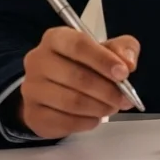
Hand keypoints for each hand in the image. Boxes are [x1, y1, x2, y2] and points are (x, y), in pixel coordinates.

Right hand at [18, 28, 139, 138]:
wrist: (55, 87)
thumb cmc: (84, 64)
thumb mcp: (107, 48)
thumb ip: (122, 49)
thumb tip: (127, 63)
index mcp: (56, 38)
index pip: (79, 45)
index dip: (103, 60)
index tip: (123, 73)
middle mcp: (38, 60)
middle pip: (76, 76)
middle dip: (106, 90)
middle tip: (124, 98)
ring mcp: (31, 88)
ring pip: (71, 102)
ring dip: (99, 107)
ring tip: (112, 107)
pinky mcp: (33, 114)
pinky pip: (63, 122)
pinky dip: (86, 122)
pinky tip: (95, 117)